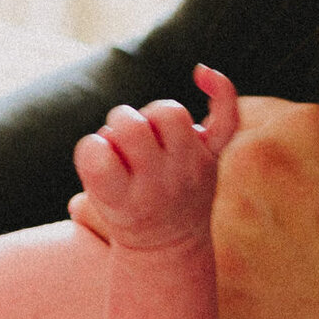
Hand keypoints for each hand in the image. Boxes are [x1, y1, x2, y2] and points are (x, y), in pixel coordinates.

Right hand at [69, 66, 241, 251]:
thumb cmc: (125, 210)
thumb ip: (98, 158)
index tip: (98, 162)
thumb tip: (126, 125)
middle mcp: (161, 184)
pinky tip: (201, 73)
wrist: (169, 244)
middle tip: (124, 148)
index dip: (92, 148)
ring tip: (150, 137)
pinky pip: (226, 118)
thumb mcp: (98, 196)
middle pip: (131, 125)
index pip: (96, 154)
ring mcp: (192, 169)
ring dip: (152, 116)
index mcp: (123, 199)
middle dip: (119, 125)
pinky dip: (220, 90)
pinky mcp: (212, 157)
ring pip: (169, 112)